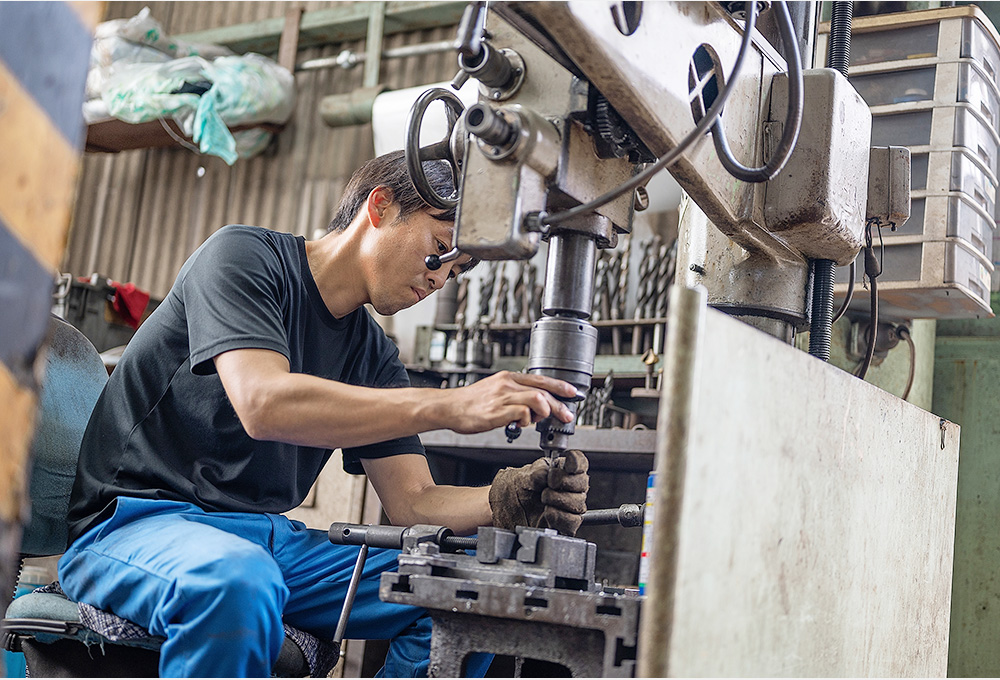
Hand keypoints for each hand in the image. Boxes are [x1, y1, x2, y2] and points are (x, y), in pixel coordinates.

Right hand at [444, 371, 576, 434]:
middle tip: (566, 415)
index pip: (540, 379)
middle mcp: (507, 385)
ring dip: (544, 412)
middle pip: (543, 391)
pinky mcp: (496, 412)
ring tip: (538, 420)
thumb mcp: (495, 390)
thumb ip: (514, 394)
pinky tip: (521, 424)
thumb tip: (533, 405)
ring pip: (536, 399)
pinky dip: (527, 420)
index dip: (559, 386)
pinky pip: (522, 413)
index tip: (572, 393)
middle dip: (559, 405)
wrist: (449, 407)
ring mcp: (502, 397)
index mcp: (508, 378)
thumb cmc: (471, 402)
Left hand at [488, 450, 589, 535]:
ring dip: (560, 500)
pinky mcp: (563, 525)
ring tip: (543, 500)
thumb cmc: (508, 494)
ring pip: (579, 503)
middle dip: (565, 483)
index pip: (578, 462)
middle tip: (548, 484)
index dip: (577, 462)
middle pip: (582, 483)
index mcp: (557, 470)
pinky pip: (573, 522)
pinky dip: (560, 517)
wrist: (499, 515)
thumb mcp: (517, 478)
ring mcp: (565, 507)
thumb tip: (549, 471)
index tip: (568, 466)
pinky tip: (548, 514)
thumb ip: (536, 472)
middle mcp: (565, 488)